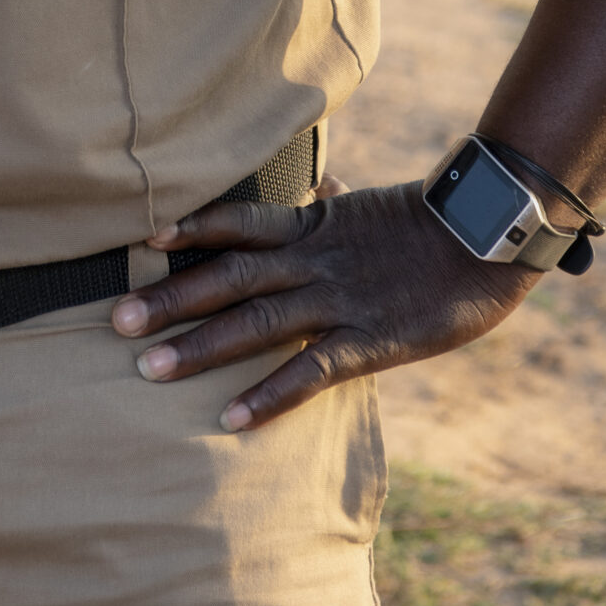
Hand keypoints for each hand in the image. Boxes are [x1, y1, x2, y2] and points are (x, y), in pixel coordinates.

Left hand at [110, 181, 529, 430]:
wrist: (488, 241)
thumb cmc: (431, 228)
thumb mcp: (373, 209)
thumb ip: (335, 208)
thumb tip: (322, 184)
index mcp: (314, 226)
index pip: (239, 221)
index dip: (192, 227)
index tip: (141, 236)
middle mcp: (314, 260)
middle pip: (229, 277)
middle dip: (172, 298)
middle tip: (116, 319)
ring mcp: (339, 301)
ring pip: (256, 323)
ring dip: (200, 347)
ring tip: (148, 370)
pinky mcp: (370, 341)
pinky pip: (310, 372)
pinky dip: (269, 396)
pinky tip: (230, 421)